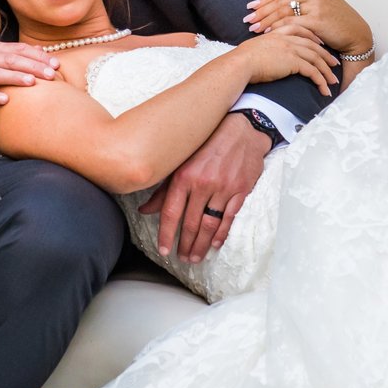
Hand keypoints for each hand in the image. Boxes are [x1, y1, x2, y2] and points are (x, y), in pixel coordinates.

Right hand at [0, 42, 58, 109]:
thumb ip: (9, 54)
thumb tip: (38, 50)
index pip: (17, 49)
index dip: (37, 56)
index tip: (56, 64)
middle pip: (10, 59)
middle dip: (32, 66)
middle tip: (52, 74)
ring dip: (14, 77)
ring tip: (32, 83)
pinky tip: (4, 100)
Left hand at [140, 113, 265, 261]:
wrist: (242, 129)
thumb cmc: (209, 143)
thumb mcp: (182, 160)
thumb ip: (164, 187)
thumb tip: (145, 210)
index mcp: (184, 176)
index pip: (171, 212)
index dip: (166, 234)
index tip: (164, 250)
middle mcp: (202, 184)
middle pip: (190, 223)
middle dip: (185, 244)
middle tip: (182, 258)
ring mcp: (223, 188)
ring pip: (209, 224)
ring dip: (201, 244)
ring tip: (196, 257)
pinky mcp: (241, 190)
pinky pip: (230, 217)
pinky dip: (222, 233)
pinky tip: (215, 244)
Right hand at [233, 25, 337, 95]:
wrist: (240, 63)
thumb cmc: (242, 59)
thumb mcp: (255, 48)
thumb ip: (265, 48)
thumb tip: (265, 56)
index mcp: (279, 32)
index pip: (302, 31)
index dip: (314, 37)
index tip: (321, 44)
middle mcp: (287, 38)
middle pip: (314, 45)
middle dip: (326, 55)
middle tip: (335, 64)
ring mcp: (292, 49)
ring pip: (316, 59)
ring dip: (327, 71)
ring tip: (333, 82)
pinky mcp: (294, 62)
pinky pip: (313, 72)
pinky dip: (321, 81)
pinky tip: (325, 89)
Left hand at [244, 0, 371, 56]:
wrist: (356, 34)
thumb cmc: (337, 19)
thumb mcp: (319, 0)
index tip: (251, 6)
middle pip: (280, 1)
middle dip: (262, 10)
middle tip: (247, 19)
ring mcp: (316, 6)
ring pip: (284, 12)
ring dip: (266, 21)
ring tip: (254, 28)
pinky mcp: (318, 20)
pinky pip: (292, 24)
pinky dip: (278, 28)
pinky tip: (269, 34)